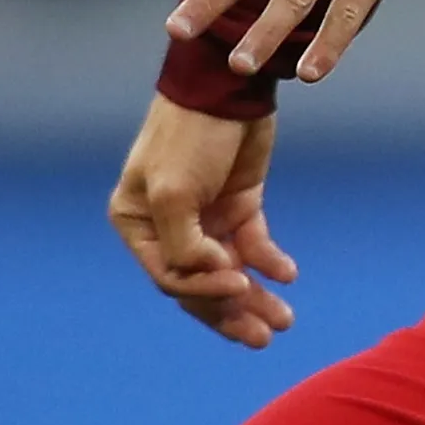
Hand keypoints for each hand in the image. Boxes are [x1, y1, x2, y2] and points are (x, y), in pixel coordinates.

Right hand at [110, 96, 298, 347]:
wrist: (228, 88)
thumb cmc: (187, 136)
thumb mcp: (174, 192)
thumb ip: (184, 245)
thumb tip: (210, 281)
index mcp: (137, 224)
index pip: (170, 278)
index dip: (204, 292)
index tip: (238, 285)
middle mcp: (167, 227)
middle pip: (200, 285)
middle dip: (232, 312)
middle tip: (265, 336)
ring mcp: (205, 218)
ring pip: (230, 272)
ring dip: (255, 298)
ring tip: (283, 322)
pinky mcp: (240, 206)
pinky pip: (254, 246)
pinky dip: (270, 263)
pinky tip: (287, 275)